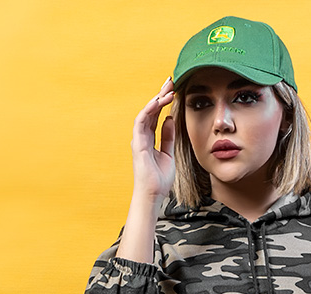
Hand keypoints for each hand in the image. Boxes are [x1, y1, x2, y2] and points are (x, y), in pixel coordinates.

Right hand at [130, 77, 175, 202]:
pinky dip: (149, 110)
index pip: (156, 115)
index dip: (163, 101)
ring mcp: (139, 139)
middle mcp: (142, 136)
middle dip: (160, 94)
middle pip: (150, 110)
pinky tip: (159, 102)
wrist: (153, 194)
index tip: (173, 89)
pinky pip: (141, 121)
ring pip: (146, 113)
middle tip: (170, 81)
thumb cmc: (159, 179)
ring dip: (156, 99)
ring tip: (168, 89)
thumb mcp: (168, 153)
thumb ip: (168, 136)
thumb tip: (170, 119)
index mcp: (149, 138)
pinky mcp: (138, 143)